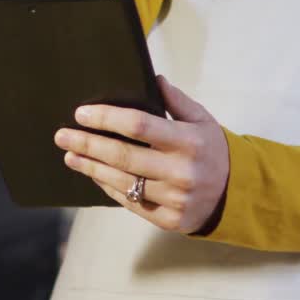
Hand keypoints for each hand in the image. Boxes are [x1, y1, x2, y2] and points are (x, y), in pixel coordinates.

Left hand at [55, 75, 228, 233]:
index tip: (82, 113)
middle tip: (62, 135)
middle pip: (122, 156)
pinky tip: (94, 175)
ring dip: (91, 168)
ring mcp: (174, 199)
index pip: (139, 126)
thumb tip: (153, 79)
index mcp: (189, 142)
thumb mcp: (203, 121)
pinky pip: (131, 203)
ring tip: (70, 156)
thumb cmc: (214, 151)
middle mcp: (181, 172)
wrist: (237, 194)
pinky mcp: (169, 219)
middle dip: (88, 144)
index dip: (106, 119)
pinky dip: (109, 188)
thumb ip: (178, 101)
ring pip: (123, 182)